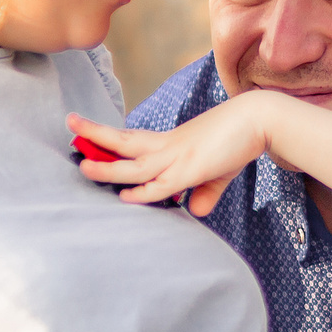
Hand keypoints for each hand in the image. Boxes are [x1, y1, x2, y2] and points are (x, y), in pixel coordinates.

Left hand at [70, 97, 278, 216]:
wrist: (260, 119)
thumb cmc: (240, 141)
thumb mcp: (219, 172)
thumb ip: (204, 192)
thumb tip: (193, 212)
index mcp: (172, 142)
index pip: (134, 141)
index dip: (111, 140)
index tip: (88, 138)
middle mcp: (169, 146)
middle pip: (124, 141)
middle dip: (96, 135)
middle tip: (71, 124)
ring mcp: (178, 156)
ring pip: (134, 164)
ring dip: (107, 166)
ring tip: (83, 165)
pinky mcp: (192, 169)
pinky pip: (161, 184)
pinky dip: (142, 192)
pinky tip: (124, 196)